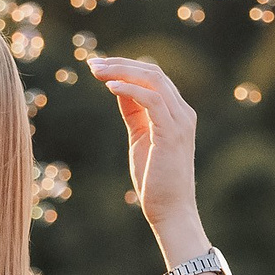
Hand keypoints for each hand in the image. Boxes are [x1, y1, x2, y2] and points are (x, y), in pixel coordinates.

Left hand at [87, 55, 201, 249]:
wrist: (171, 210)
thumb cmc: (155, 179)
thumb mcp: (140, 137)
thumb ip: (134, 112)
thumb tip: (118, 87)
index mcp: (176, 112)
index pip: (152, 78)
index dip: (125, 67)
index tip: (97, 66)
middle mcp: (182, 112)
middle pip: (152, 73)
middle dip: (120, 64)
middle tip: (92, 63)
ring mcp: (180, 121)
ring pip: (153, 81)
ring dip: (122, 72)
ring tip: (97, 71)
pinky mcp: (172, 133)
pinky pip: (152, 100)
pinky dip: (130, 90)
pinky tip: (110, 87)